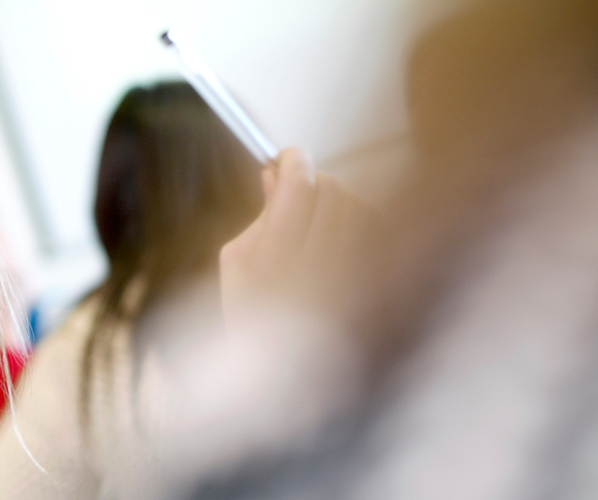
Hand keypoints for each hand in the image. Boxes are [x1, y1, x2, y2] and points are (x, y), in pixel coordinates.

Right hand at [219, 148, 371, 327]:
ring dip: (338, 203)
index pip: (299, 188)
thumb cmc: (254, 320)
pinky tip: (342, 240)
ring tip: (317, 224)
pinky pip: (379, 231)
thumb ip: (259, 218)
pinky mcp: (383, 287)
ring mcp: (358, 280)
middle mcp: (324, 272)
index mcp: (277, 267)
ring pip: (359, 206)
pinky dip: (361, 224)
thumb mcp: (237, 267)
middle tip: (296, 193)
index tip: (286, 158)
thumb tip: (275, 176)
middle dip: (313, 183)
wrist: (294, 378)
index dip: (293, 162)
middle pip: (332, 190)